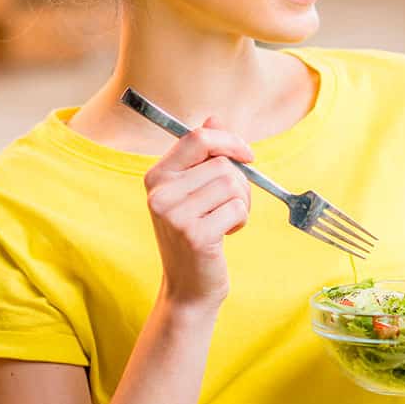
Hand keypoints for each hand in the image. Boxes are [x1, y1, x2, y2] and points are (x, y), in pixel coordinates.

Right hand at [143, 116, 253, 308]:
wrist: (188, 285)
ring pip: (233, 186)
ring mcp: (175, 215)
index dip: (229, 140)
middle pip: (223, 165)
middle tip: (229, 205)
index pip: (197, 138)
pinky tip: (225, 234)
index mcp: (157, 176)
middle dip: (240, 184)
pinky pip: (238, 209)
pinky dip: (240, 221)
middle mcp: (160, 193)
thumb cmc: (195, 234)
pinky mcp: (195, 234)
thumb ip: (203, 155)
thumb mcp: (194, 191)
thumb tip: (214, 118)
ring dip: (241, 204)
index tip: (247, 155)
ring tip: (225, 220)